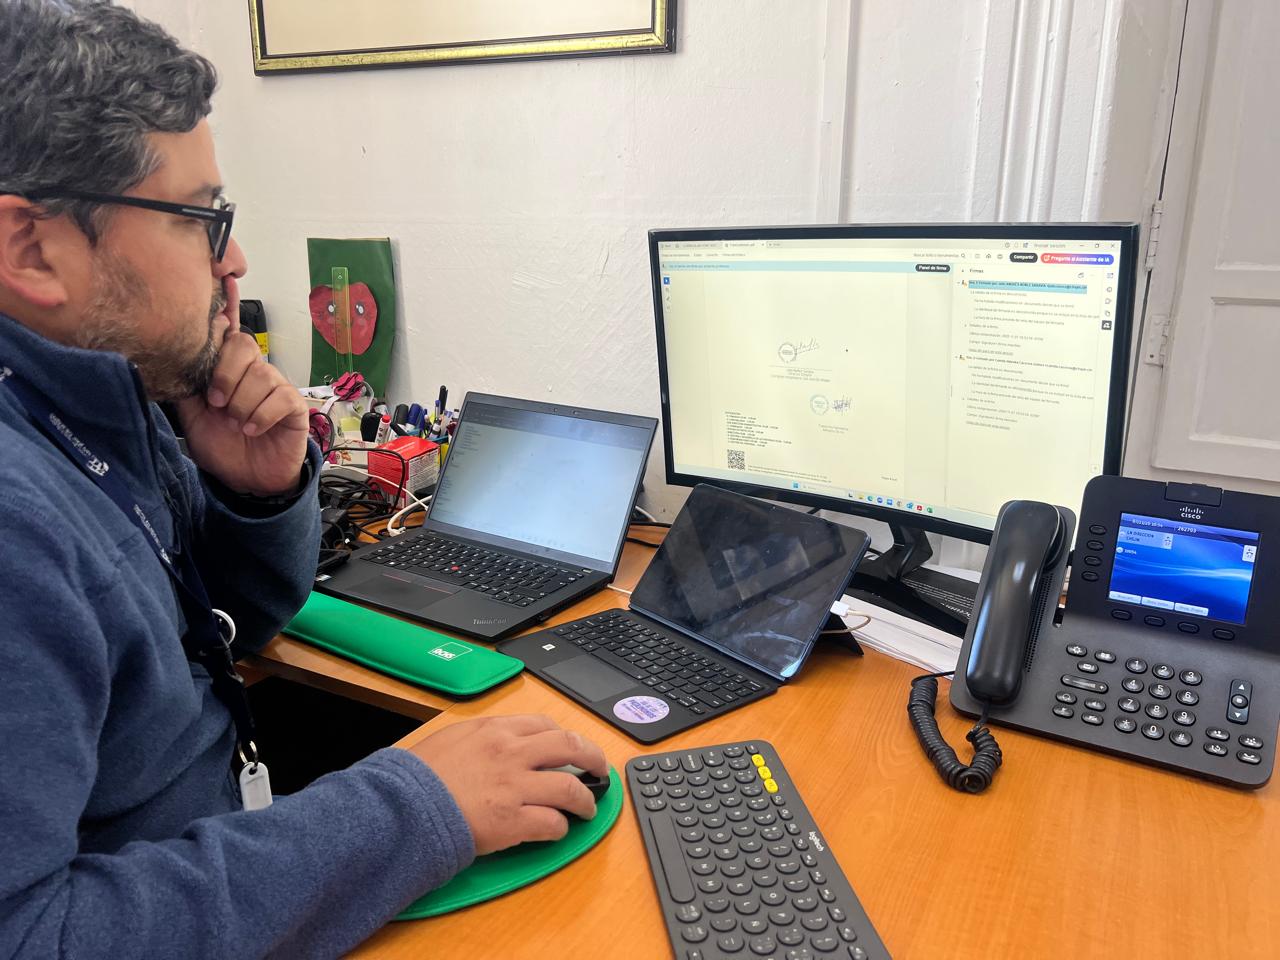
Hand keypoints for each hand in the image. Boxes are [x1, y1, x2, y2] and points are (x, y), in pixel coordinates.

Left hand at [176, 329, 309, 495]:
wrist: (247, 481)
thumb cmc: (222, 448)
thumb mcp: (193, 419)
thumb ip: (187, 389)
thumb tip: (178, 359)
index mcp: (228, 370)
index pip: (227, 333)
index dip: (222, 321)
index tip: (214, 327)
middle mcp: (253, 373)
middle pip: (244, 344)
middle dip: (225, 374)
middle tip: (216, 403)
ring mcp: (276, 387)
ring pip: (262, 374)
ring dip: (242, 403)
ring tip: (236, 425)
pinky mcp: (295, 406)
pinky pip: (282, 397)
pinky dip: (262, 415)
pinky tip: (253, 430)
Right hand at [408, 714, 608, 855]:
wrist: (400, 806)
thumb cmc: (418, 775)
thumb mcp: (452, 738)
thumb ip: (482, 738)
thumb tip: (500, 744)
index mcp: (496, 730)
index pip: (545, 725)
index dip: (565, 738)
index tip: (571, 748)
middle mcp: (511, 753)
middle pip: (571, 748)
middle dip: (593, 759)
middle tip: (600, 771)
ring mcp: (515, 787)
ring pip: (570, 788)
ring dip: (585, 800)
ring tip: (587, 808)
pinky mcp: (512, 821)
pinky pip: (552, 823)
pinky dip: (561, 828)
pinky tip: (558, 830)